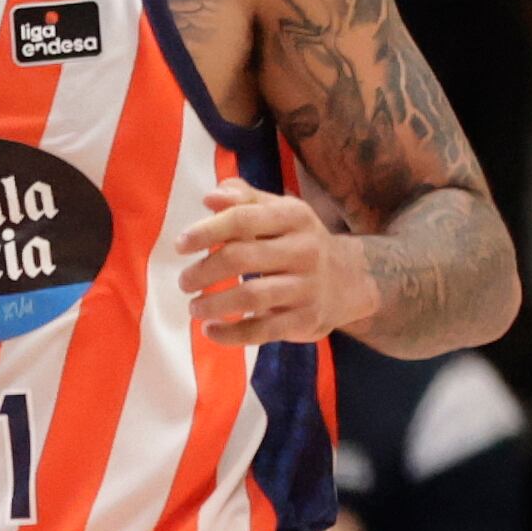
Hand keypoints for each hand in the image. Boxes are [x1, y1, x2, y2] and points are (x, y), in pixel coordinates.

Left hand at [176, 177, 374, 347]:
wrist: (351, 280)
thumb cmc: (297, 242)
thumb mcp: (280, 213)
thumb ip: (245, 201)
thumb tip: (211, 196)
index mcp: (295, 217)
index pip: (243, 218)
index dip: (207, 231)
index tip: (180, 245)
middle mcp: (305, 250)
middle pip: (241, 257)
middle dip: (204, 271)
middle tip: (184, 281)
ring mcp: (307, 287)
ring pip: (251, 296)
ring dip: (213, 304)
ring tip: (194, 307)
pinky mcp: (305, 319)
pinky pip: (262, 330)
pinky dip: (230, 334)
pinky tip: (210, 330)